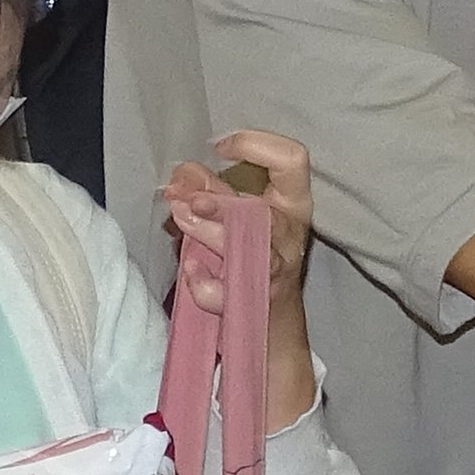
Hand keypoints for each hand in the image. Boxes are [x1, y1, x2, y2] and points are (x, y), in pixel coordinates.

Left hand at [164, 133, 320, 414]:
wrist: (268, 328)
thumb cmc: (253, 261)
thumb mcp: (236, 220)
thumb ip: (211, 193)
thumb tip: (183, 172)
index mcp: (290, 204)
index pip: (293, 162)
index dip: (259, 145)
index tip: (222, 146)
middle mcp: (288, 236)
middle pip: (265, 211)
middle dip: (221, 202)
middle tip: (183, 196)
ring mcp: (276, 271)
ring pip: (252, 249)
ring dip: (212, 234)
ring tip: (181, 221)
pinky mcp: (257, 301)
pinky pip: (232, 292)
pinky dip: (207, 283)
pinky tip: (189, 271)